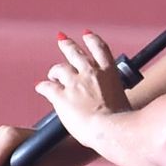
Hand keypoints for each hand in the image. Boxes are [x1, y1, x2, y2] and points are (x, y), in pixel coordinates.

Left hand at [33, 29, 130, 147]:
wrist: (113, 130)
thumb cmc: (123, 123)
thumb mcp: (125, 103)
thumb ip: (114, 99)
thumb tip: (113, 107)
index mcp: (110, 74)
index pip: (100, 49)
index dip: (92, 40)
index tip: (87, 34)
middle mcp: (91, 73)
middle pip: (76, 53)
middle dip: (68, 45)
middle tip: (62, 39)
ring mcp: (75, 83)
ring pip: (59, 69)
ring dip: (55, 70)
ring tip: (52, 73)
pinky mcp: (62, 96)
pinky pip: (47, 87)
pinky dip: (43, 87)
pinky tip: (41, 88)